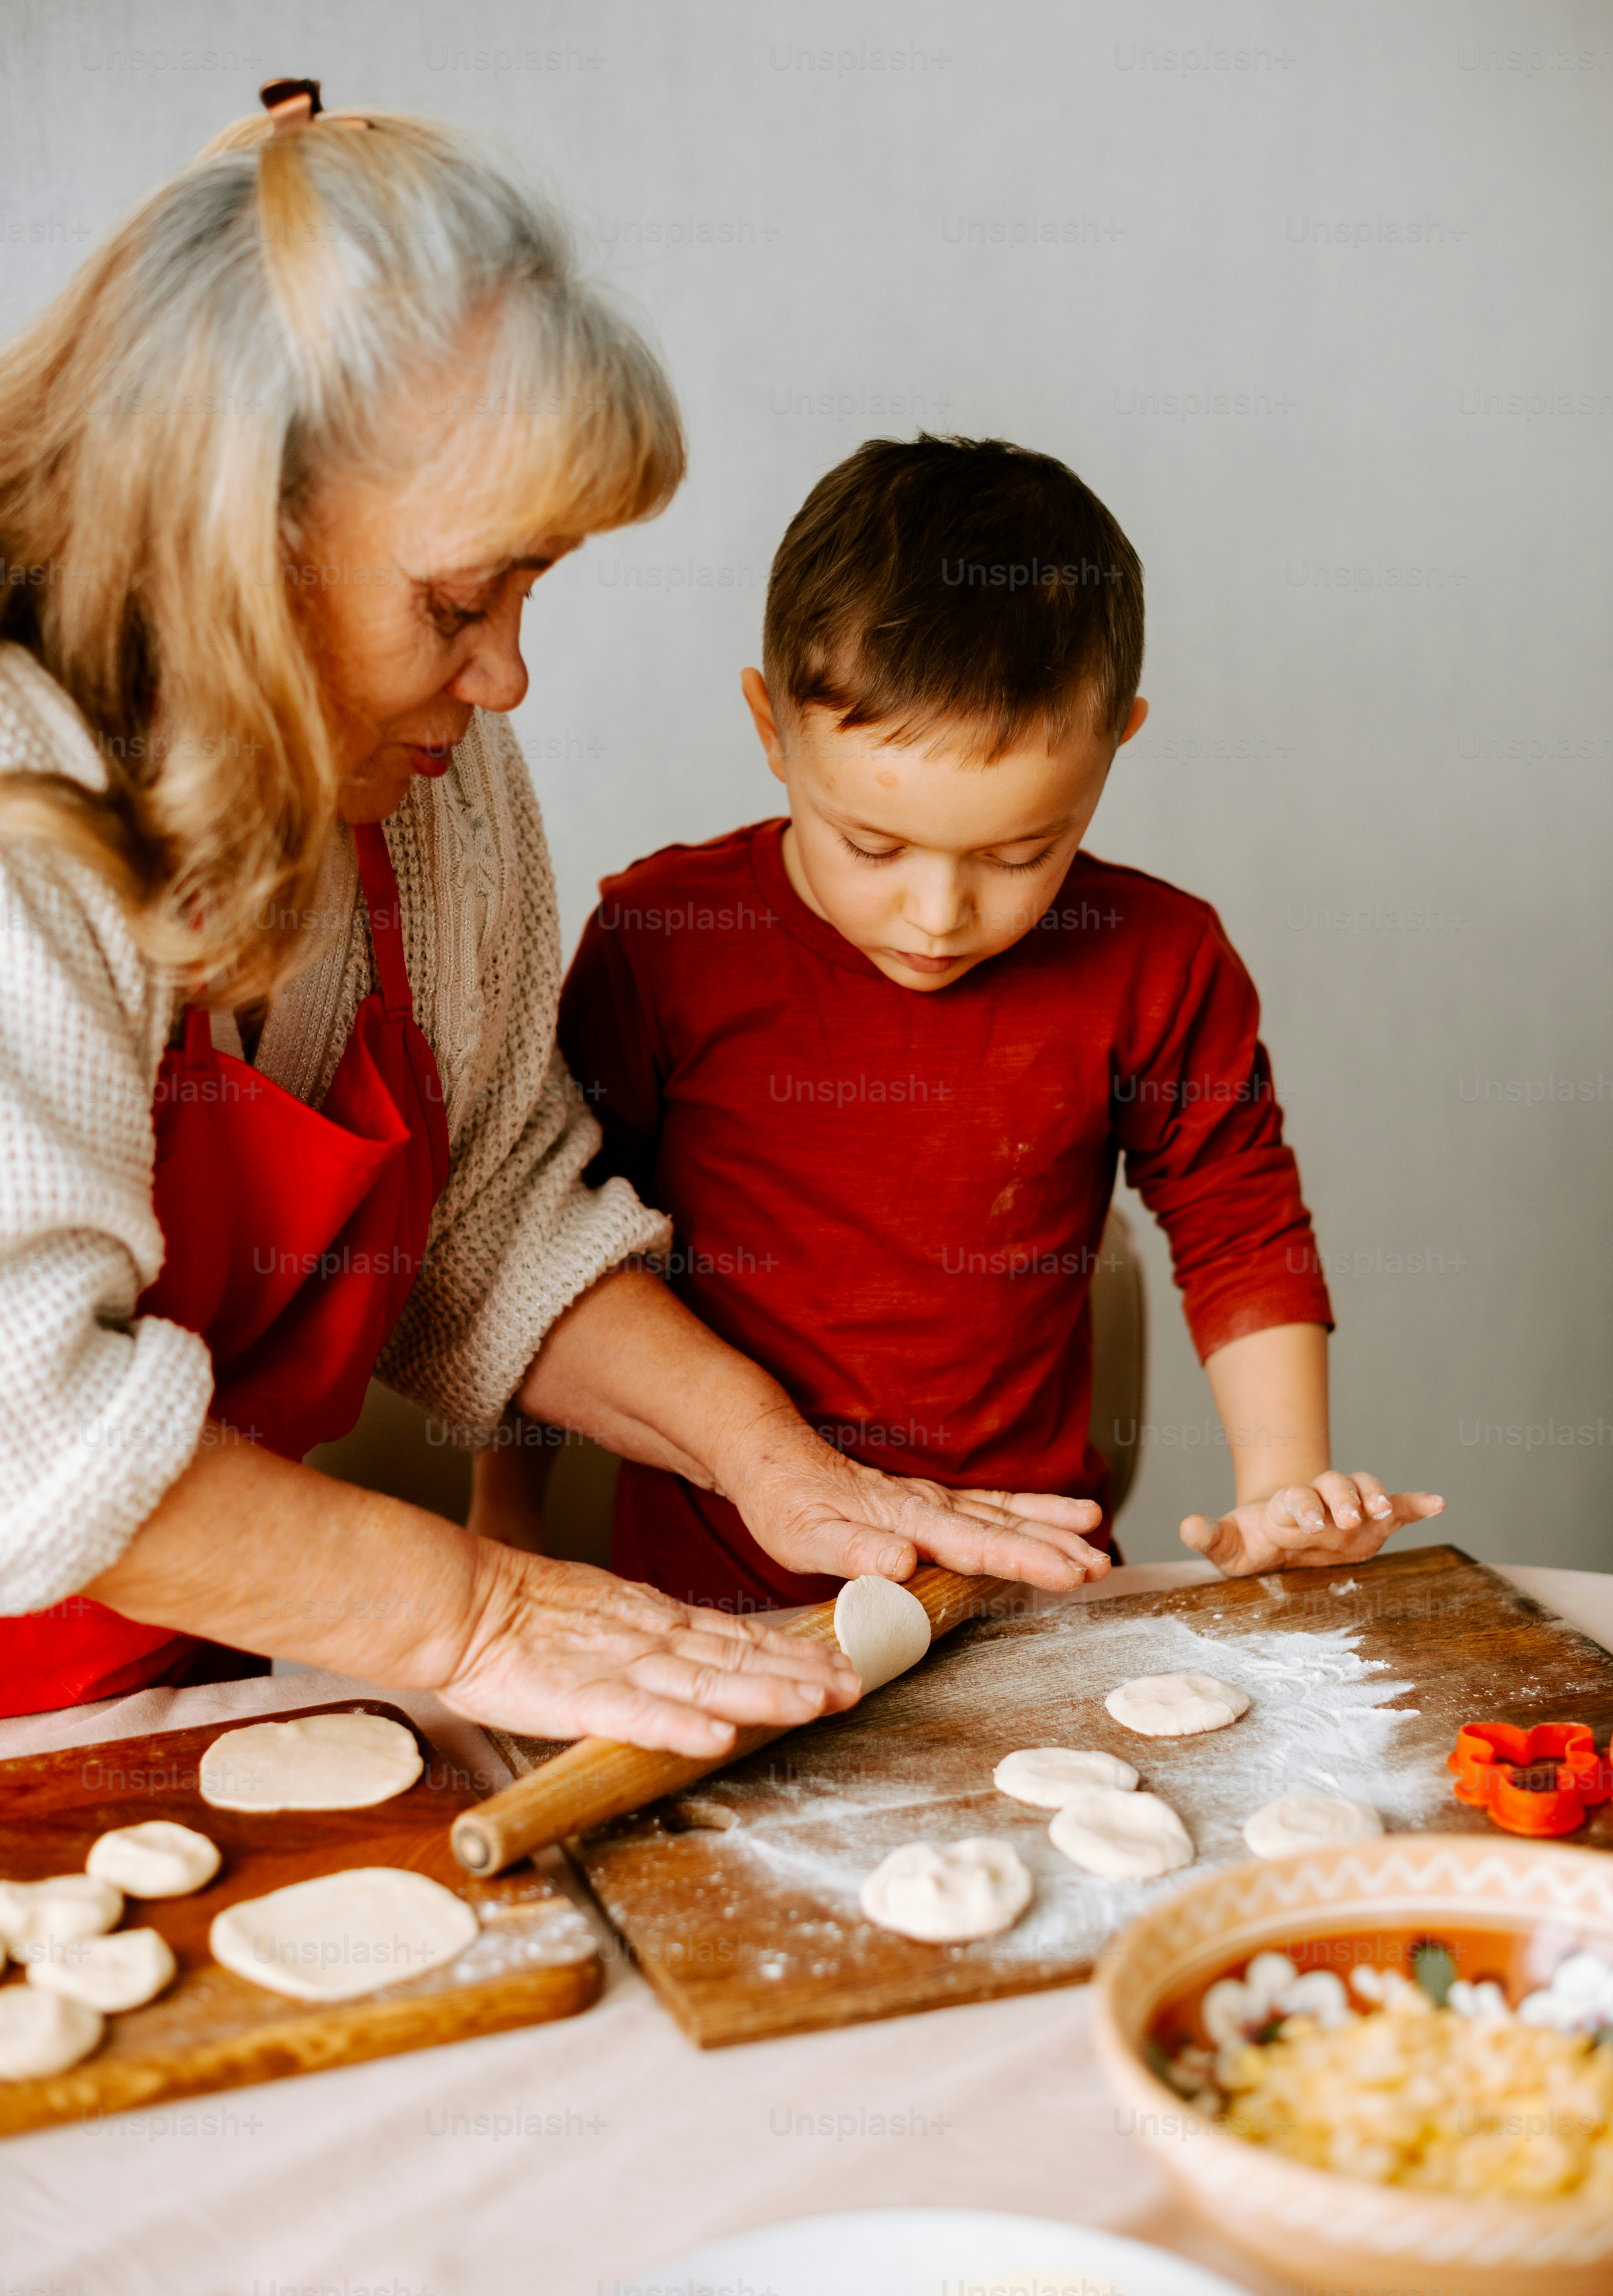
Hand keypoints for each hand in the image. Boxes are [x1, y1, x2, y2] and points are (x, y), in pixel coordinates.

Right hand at [440, 1543, 861, 1754]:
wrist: (463, 1604)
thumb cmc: (525, 1618)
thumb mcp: (609, 1616)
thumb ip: (657, 1637)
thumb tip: (705, 1656)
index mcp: (656, 1622)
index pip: (740, 1638)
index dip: (795, 1651)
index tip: (844, 1663)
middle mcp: (651, 1641)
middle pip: (739, 1658)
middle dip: (801, 1672)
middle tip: (857, 1684)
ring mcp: (619, 1668)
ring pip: (704, 1683)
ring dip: (763, 1694)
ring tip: (814, 1702)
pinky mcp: (580, 1697)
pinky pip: (637, 1715)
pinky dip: (678, 1726)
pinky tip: (715, 1737)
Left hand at [723, 1411, 1110, 1590]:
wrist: (773, 1460)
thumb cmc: (787, 1505)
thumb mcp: (807, 1537)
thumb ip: (854, 1551)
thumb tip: (899, 1564)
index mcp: (904, 1518)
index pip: (973, 1543)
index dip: (1023, 1560)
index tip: (1067, 1572)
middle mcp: (926, 1506)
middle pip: (1000, 1528)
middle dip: (1053, 1547)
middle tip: (1100, 1564)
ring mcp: (932, 1501)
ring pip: (1003, 1513)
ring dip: (1051, 1526)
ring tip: (1097, 1535)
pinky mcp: (931, 1502)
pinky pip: (992, 1506)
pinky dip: (1031, 1510)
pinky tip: (1064, 1515)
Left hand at [1181, 1470, 1444, 1574]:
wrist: (1279, 1533)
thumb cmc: (1254, 1542)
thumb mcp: (1229, 1546)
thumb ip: (1209, 1537)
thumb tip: (1186, 1525)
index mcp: (1289, 1507)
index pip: (1297, 1499)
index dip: (1302, 1507)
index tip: (1306, 1522)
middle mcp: (1323, 1501)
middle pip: (1335, 1487)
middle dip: (1342, 1498)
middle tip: (1346, 1517)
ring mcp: (1349, 1508)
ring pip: (1364, 1488)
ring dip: (1375, 1496)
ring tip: (1383, 1512)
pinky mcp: (1373, 1519)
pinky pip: (1397, 1507)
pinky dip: (1417, 1503)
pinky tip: (1437, 1502)